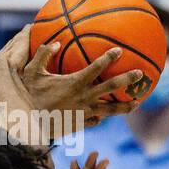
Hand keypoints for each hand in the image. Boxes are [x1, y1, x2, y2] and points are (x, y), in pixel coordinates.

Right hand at [0, 25, 142, 143]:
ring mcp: (84, 113)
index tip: (119, 51)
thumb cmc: (29, 96)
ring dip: (125, 106)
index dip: (108, 58)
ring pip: (110, 110)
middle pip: (111, 87)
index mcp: (74, 83)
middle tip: (141, 74)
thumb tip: (54, 43)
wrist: (28, 125)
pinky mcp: (81, 124)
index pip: (96, 68)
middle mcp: (84, 97)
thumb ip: (43, 56)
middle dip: (127, 79)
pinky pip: (96, 121)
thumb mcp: (31, 73)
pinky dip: (102, 118)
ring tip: (137, 103)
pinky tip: (106, 116)